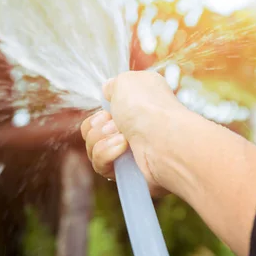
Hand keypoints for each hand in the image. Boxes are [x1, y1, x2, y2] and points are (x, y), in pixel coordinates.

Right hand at [80, 71, 185, 196]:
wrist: (163, 140)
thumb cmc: (147, 108)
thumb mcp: (125, 82)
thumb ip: (112, 85)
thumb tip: (107, 91)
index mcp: (135, 108)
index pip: (103, 112)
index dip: (100, 112)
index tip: (107, 110)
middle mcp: (132, 129)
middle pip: (92, 130)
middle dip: (98, 125)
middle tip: (115, 124)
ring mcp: (128, 152)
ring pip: (92, 148)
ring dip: (101, 139)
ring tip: (123, 138)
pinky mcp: (124, 173)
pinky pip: (100, 164)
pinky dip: (106, 154)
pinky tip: (122, 149)